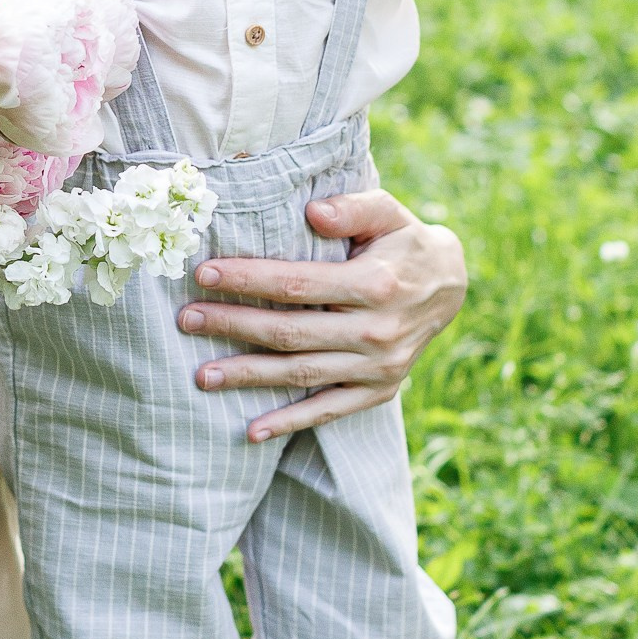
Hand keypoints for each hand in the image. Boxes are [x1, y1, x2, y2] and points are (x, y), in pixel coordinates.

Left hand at [178, 190, 467, 441]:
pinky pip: (329, 410)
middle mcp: (377, 331)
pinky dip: (290, 423)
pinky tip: (252, 430)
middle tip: (187, 321)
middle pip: (290, 333)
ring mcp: (378, 367)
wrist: (451, 285)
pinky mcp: (378, 390)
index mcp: (375, 285)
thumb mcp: (387, 212)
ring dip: (249, 376)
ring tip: (202, 375)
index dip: (248, 280)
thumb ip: (352, 208)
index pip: (297, 284)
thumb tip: (312, 213)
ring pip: (301, 374)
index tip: (204, 274)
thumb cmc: (403, 240)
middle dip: (233, 326)